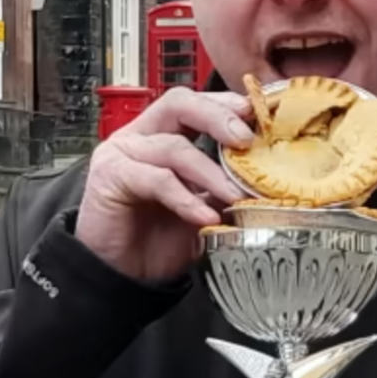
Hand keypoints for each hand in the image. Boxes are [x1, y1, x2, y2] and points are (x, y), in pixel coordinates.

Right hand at [75, 88, 255, 282]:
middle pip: (179, 104)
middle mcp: (140, 136)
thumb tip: (265, 178)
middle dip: (217, 116)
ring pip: (174, 147)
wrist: (124, 275)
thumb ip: (225, 187)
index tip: (258, 115)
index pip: (195, 102)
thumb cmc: (160, 239)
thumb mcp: (205, 208)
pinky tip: (206, 218)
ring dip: (211, 173)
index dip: (226, 105)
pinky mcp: (111, 176)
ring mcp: (122, 153)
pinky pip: (157, 180)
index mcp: (162, 133)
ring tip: (236, 197)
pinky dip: (186, 199)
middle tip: (247, 138)